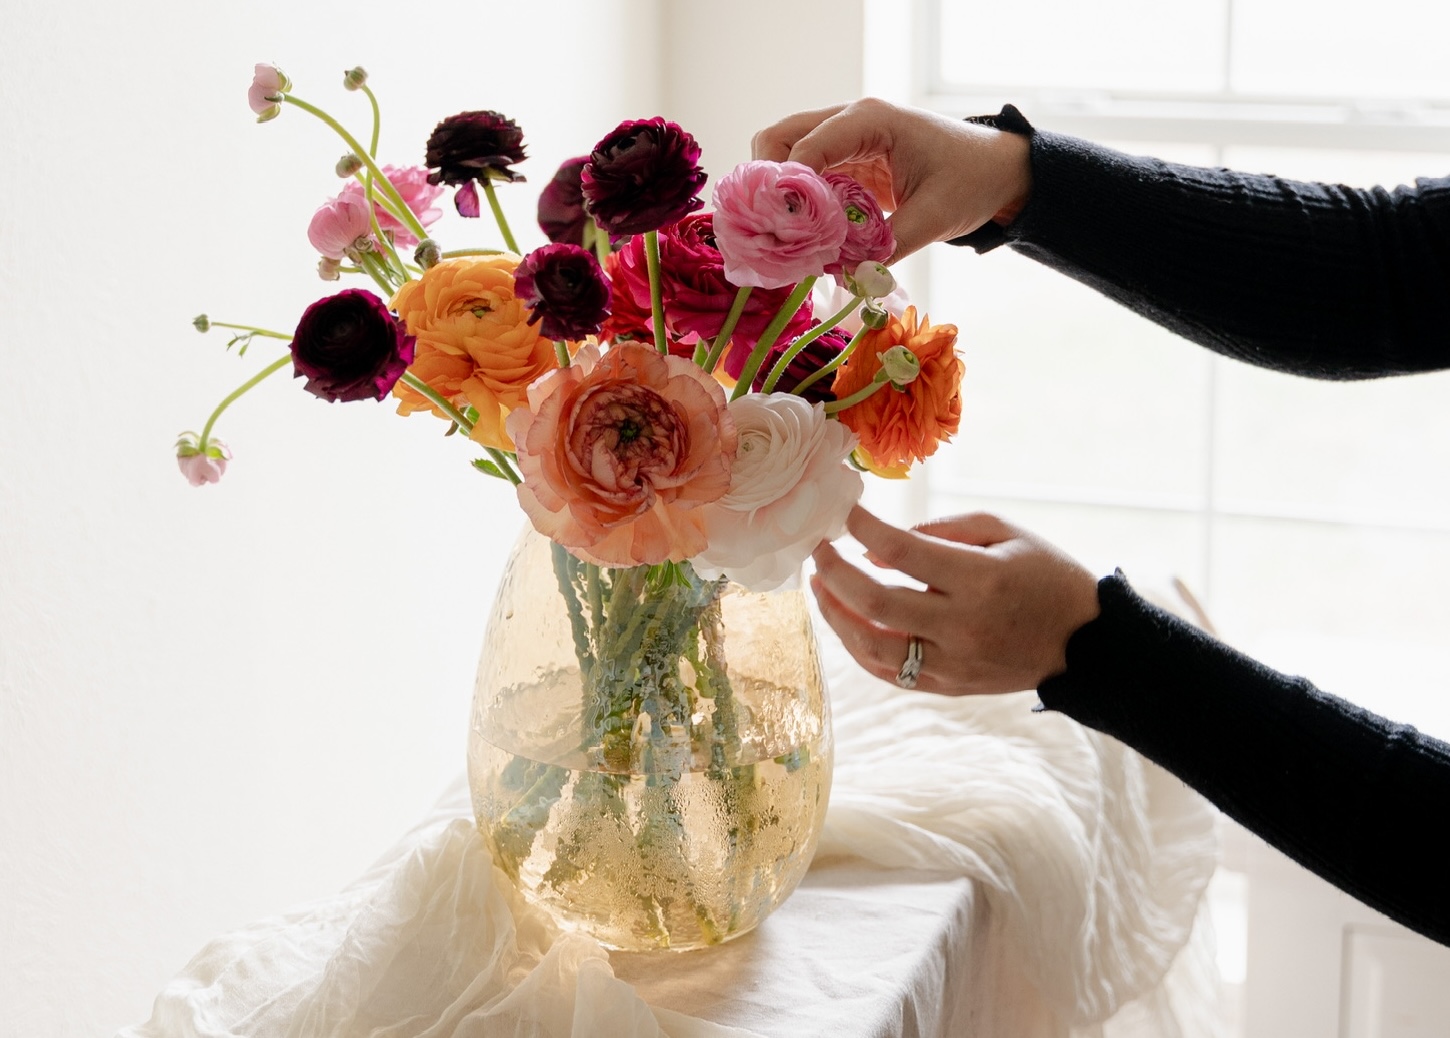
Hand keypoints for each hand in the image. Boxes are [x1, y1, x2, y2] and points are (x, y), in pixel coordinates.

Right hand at [752, 97, 1031, 263]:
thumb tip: (845, 274)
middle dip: (766, 183)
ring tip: (786, 237)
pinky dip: (796, 203)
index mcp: (871, 120)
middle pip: (779, 138)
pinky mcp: (846, 162)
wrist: (998, 171)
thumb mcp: (935, 216)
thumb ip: (888, 246)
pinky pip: (805, 176)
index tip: (778, 229)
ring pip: (785, 155)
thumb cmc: (972, 181)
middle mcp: (850, 120)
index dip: (784, 186)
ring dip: (778, 194)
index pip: (806, 145)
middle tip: (773, 231)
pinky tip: (804, 236)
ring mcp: (844, 139)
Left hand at [810, 507, 1100, 694]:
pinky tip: (847, 622)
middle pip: (876, 604)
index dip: (863, 528)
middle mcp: (963, 627)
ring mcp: (954, 664)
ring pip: (873, 648)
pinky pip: (889, 673)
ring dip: (836, 616)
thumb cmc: (1046, 576)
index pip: (902, 552)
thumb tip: (874, 548)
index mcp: (980, 580)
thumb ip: (940, 530)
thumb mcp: (1006, 533)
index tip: (843, 514)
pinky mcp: (949, 687)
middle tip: (817, 551)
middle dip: (834, 575)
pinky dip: (859, 648)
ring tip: (820, 588)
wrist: (1088, 644)